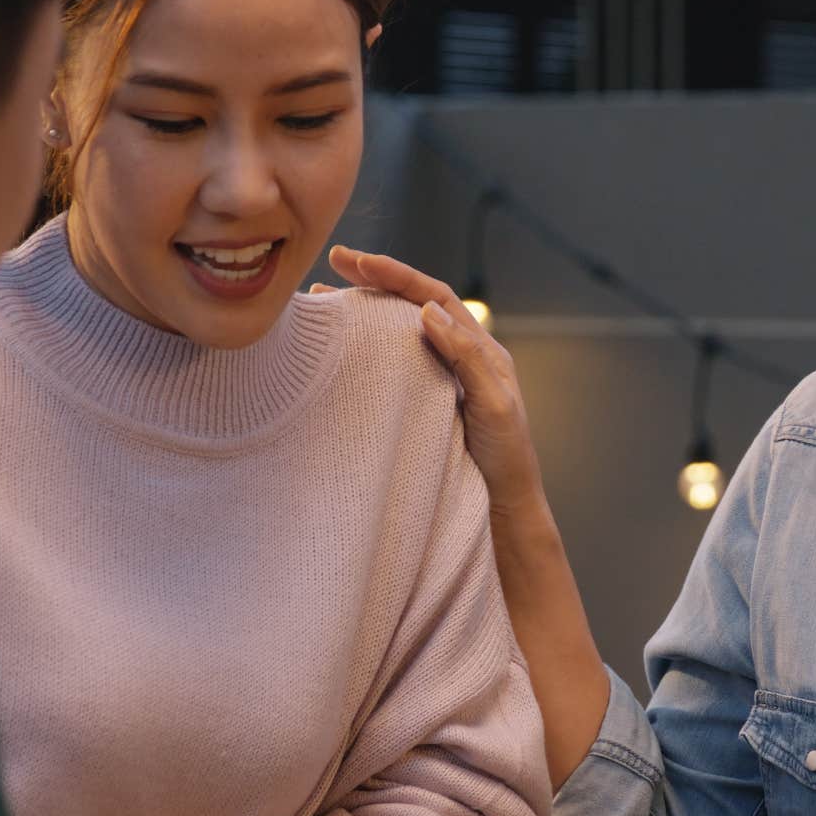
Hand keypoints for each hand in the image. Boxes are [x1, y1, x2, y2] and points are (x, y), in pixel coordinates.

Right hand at [315, 246, 546, 515]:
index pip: (435, 296)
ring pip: (399, 332)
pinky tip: (341, 350)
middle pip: (414, 304)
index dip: (397, 275)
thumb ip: (466, 356)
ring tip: (324, 300)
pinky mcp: (423, 404)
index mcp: (481, 349)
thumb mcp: (493, 404)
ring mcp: (439, 379)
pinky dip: (367, 349)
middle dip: (375, 280)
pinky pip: (393, 365)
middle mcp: (460, 356)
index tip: (357, 261)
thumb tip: (427, 310)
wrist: (503, 508)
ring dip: (366, 311)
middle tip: (334, 262)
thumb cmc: (505, 458)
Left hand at [316, 246, 608, 788]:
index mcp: (448, 378)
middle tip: (343, 256)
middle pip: (436, 306)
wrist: (504, 558)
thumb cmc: (446, 508)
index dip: (375, 286)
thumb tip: (309, 391)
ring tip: (378, 275)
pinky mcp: (506, 425)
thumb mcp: (401, 455)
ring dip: (422, 298)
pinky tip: (429, 324)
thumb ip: (376, 418)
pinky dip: (462, 344)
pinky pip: (487, 375)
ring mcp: (496, 397)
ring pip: (464, 329)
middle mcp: (478, 377)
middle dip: (391, 277)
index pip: (413, 316)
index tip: (326, 268)